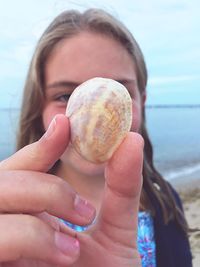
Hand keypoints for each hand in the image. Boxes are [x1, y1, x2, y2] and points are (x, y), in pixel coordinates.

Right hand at [0, 114, 142, 266]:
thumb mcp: (116, 230)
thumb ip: (122, 187)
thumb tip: (130, 139)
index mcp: (34, 211)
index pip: (22, 168)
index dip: (40, 145)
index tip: (66, 124)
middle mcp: (10, 223)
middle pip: (1, 183)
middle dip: (41, 188)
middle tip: (82, 210)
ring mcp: (3, 247)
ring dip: (32, 223)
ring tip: (72, 249)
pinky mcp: (1, 264)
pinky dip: (24, 238)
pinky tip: (61, 258)